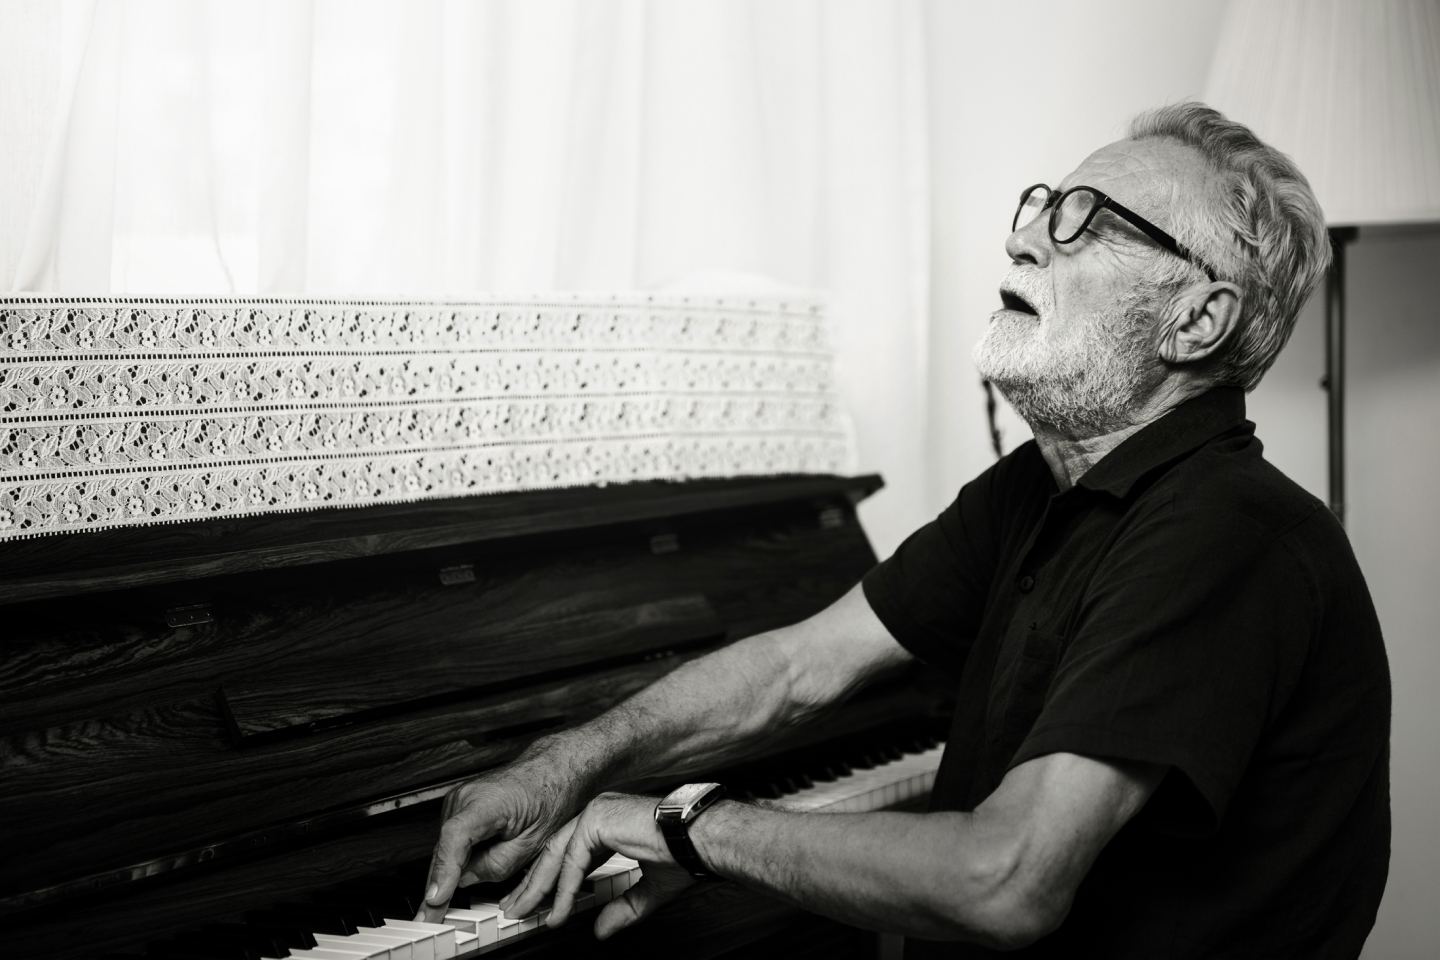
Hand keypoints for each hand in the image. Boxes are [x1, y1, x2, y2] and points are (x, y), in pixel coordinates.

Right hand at [416, 746, 587, 922]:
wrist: (551, 769)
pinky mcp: (459, 807)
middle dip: (436, 888)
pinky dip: (452, 862)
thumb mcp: (532, 842)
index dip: (445, 871)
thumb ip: (496, 865)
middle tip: (427, 920)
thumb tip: (466, 880)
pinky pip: (451, 840)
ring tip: (436, 910)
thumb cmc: (549, 796)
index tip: (436, 899)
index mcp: (487, 802)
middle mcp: (465, 798)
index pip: (455, 838)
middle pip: (444, 849)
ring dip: (445, 875)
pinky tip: (448, 886)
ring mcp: (458, 800)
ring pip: (445, 848)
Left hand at [502, 792, 698, 939]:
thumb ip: (622, 908)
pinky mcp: (597, 819)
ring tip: (525, 912)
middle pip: (555, 853)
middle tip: (516, 908)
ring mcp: (596, 812)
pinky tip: (560, 911)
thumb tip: (600, 930)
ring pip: (557, 855)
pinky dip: (564, 889)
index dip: (551, 881)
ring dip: (539, 887)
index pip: (569, 853)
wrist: (702, 840)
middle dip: (534, 884)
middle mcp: (599, 813)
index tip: (537, 903)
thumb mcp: (648, 889)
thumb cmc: (685, 854)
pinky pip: (572, 860)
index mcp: (609, 824)